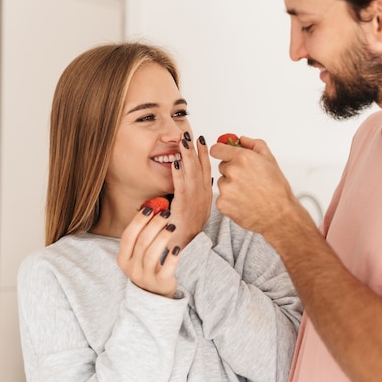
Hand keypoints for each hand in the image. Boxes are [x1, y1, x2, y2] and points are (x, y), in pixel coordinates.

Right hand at [117, 208, 180, 297]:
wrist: (155, 294)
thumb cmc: (148, 266)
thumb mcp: (139, 253)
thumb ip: (143, 234)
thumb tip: (154, 207)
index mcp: (123, 258)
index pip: (128, 236)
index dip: (138, 221)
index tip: (150, 208)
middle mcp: (131, 268)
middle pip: (142, 242)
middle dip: (155, 225)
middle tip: (166, 214)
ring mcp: (144, 277)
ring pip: (152, 253)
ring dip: (163, 237)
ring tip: (173, 227)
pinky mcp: (160, 283)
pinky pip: (166, 269)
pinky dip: (172, 257)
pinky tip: (178, 248)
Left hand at [169, 132, 212, 247]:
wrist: (186, 246)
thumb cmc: (187, 229)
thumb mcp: (197, 209)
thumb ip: (197, 195)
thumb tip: (198, 181)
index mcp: (206, 196)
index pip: (207, 170)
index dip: (204, 155)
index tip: (201, 140)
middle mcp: (203, 196)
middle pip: (201, 168)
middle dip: (195, 150)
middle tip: (191, 134)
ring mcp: (195, 200)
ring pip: (192, 173)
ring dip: (187, 155)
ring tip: (183, 141)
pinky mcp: (184, 205)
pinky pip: (181, 185)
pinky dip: (178, 172)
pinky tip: (175, 161)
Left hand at [209, 136, 300, 234]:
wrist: (279, 215)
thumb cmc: (277, 189)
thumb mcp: (270, 159)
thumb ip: (254, 144)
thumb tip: (241, 139)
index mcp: (242, 158)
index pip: (217, 149)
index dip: (222, 151)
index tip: (225, 155)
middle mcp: (232, 171)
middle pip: (222, 166)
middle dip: (232, 171)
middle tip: (248, 180)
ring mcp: (225, 188)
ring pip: (222, 182)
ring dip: (231, 186)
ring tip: (248, 193)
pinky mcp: (222, 203)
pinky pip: (222, 197)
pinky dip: (230, 200)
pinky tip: (244, 202)